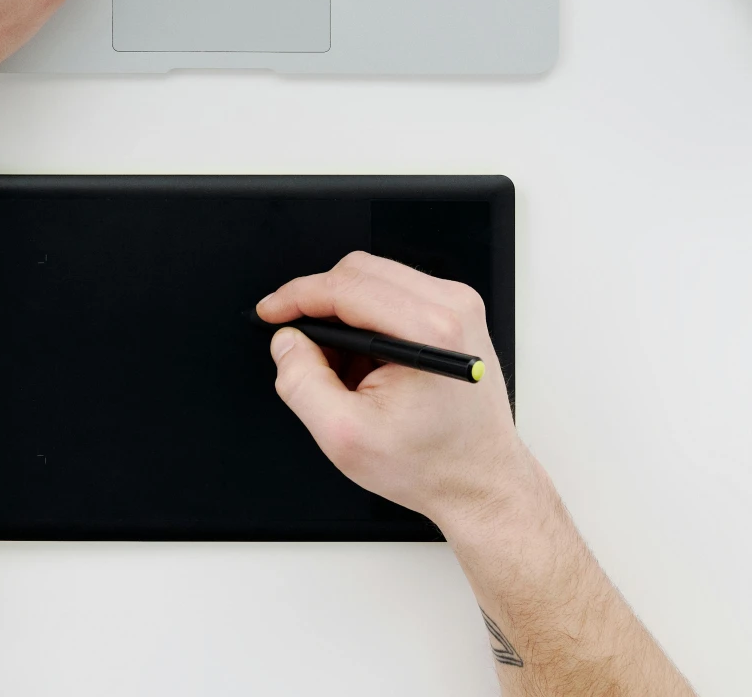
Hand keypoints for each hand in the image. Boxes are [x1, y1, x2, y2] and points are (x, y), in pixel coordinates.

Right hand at [257, 252, 530, 525]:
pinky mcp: (456, 313)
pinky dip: (367, 319)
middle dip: (318, 303)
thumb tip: (287, 342)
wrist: (480, 481)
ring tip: (339, 366)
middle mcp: (451, 307)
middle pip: (360, 271)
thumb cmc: (430, 464)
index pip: (347, 286)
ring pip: (375, 278)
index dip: (297, 296)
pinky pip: (395, 293)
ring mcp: (459, 306)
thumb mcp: (345, 436)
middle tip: (299, 345)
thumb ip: (302, 383)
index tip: (270, 311)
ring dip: (343, 313)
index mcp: (430, 331)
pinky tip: (365, 363)